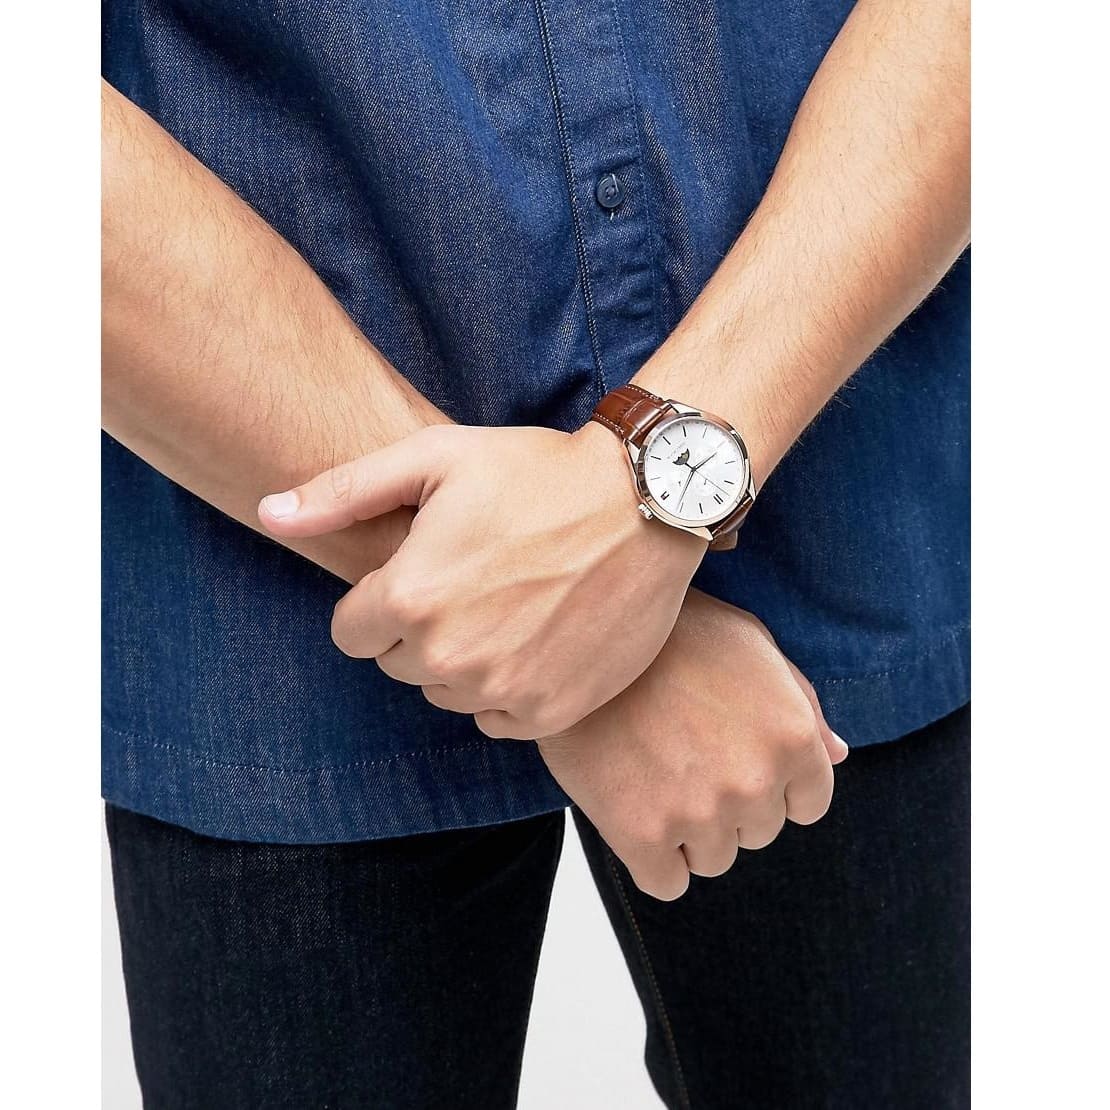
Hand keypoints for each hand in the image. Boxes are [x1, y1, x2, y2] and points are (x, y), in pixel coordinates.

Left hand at [259, 422, 705, 737]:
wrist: (646, 502)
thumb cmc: (538, 472)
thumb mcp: (436, 458)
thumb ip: (342, 492)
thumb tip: (267, 514)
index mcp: (411, 598)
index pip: (352, 633)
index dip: (382, 599)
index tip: (422, 570)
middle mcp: (451, 657)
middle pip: (399, 664)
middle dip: (422, 627)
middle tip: (475, 577)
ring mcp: (505, 691)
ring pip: (448, 692)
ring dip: (465, 658)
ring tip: (511, 601)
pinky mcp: (552, 711)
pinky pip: (497, 717)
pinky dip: (507, 687)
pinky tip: (538, 636)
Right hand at [536, 590, 848, 900]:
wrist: (580, 640)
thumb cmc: (670, 632)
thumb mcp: (750, 643)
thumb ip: (800, 701)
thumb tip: (837, 755)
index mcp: (792, 736)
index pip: (808, 804)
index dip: (770, 782)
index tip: (730, 756)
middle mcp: (755, 781)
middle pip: (758, 833)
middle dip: (727, 802)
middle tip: (682, 754)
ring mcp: (700, 813)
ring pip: (713, 859)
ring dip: (688, 830)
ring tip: (653, 773)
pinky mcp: (642, 836)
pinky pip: (667, 882)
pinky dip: (651, 857)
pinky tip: (632, 808)